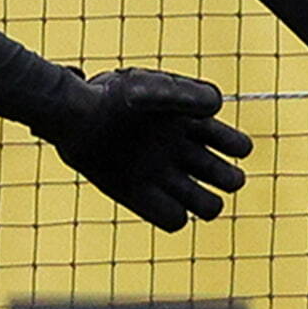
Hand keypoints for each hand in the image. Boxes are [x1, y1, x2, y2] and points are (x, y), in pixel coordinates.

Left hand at [37, 68, 252, 230]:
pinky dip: (177, 217)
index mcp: (190, 125)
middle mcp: (180, 152)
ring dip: (210, 204)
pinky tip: (165, 202)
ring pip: (206, 204)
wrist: (72, 116)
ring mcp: (161, 175)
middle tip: (221, 176)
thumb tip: (217, 106)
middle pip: (227, 178)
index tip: (220, 139)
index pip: (234, 144)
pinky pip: (173, 220)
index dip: (236, 145)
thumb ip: (183, 95)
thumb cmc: (110, 98)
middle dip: (230, 179)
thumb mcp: (147, 88)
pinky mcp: (139, 195)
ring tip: (204, 201)